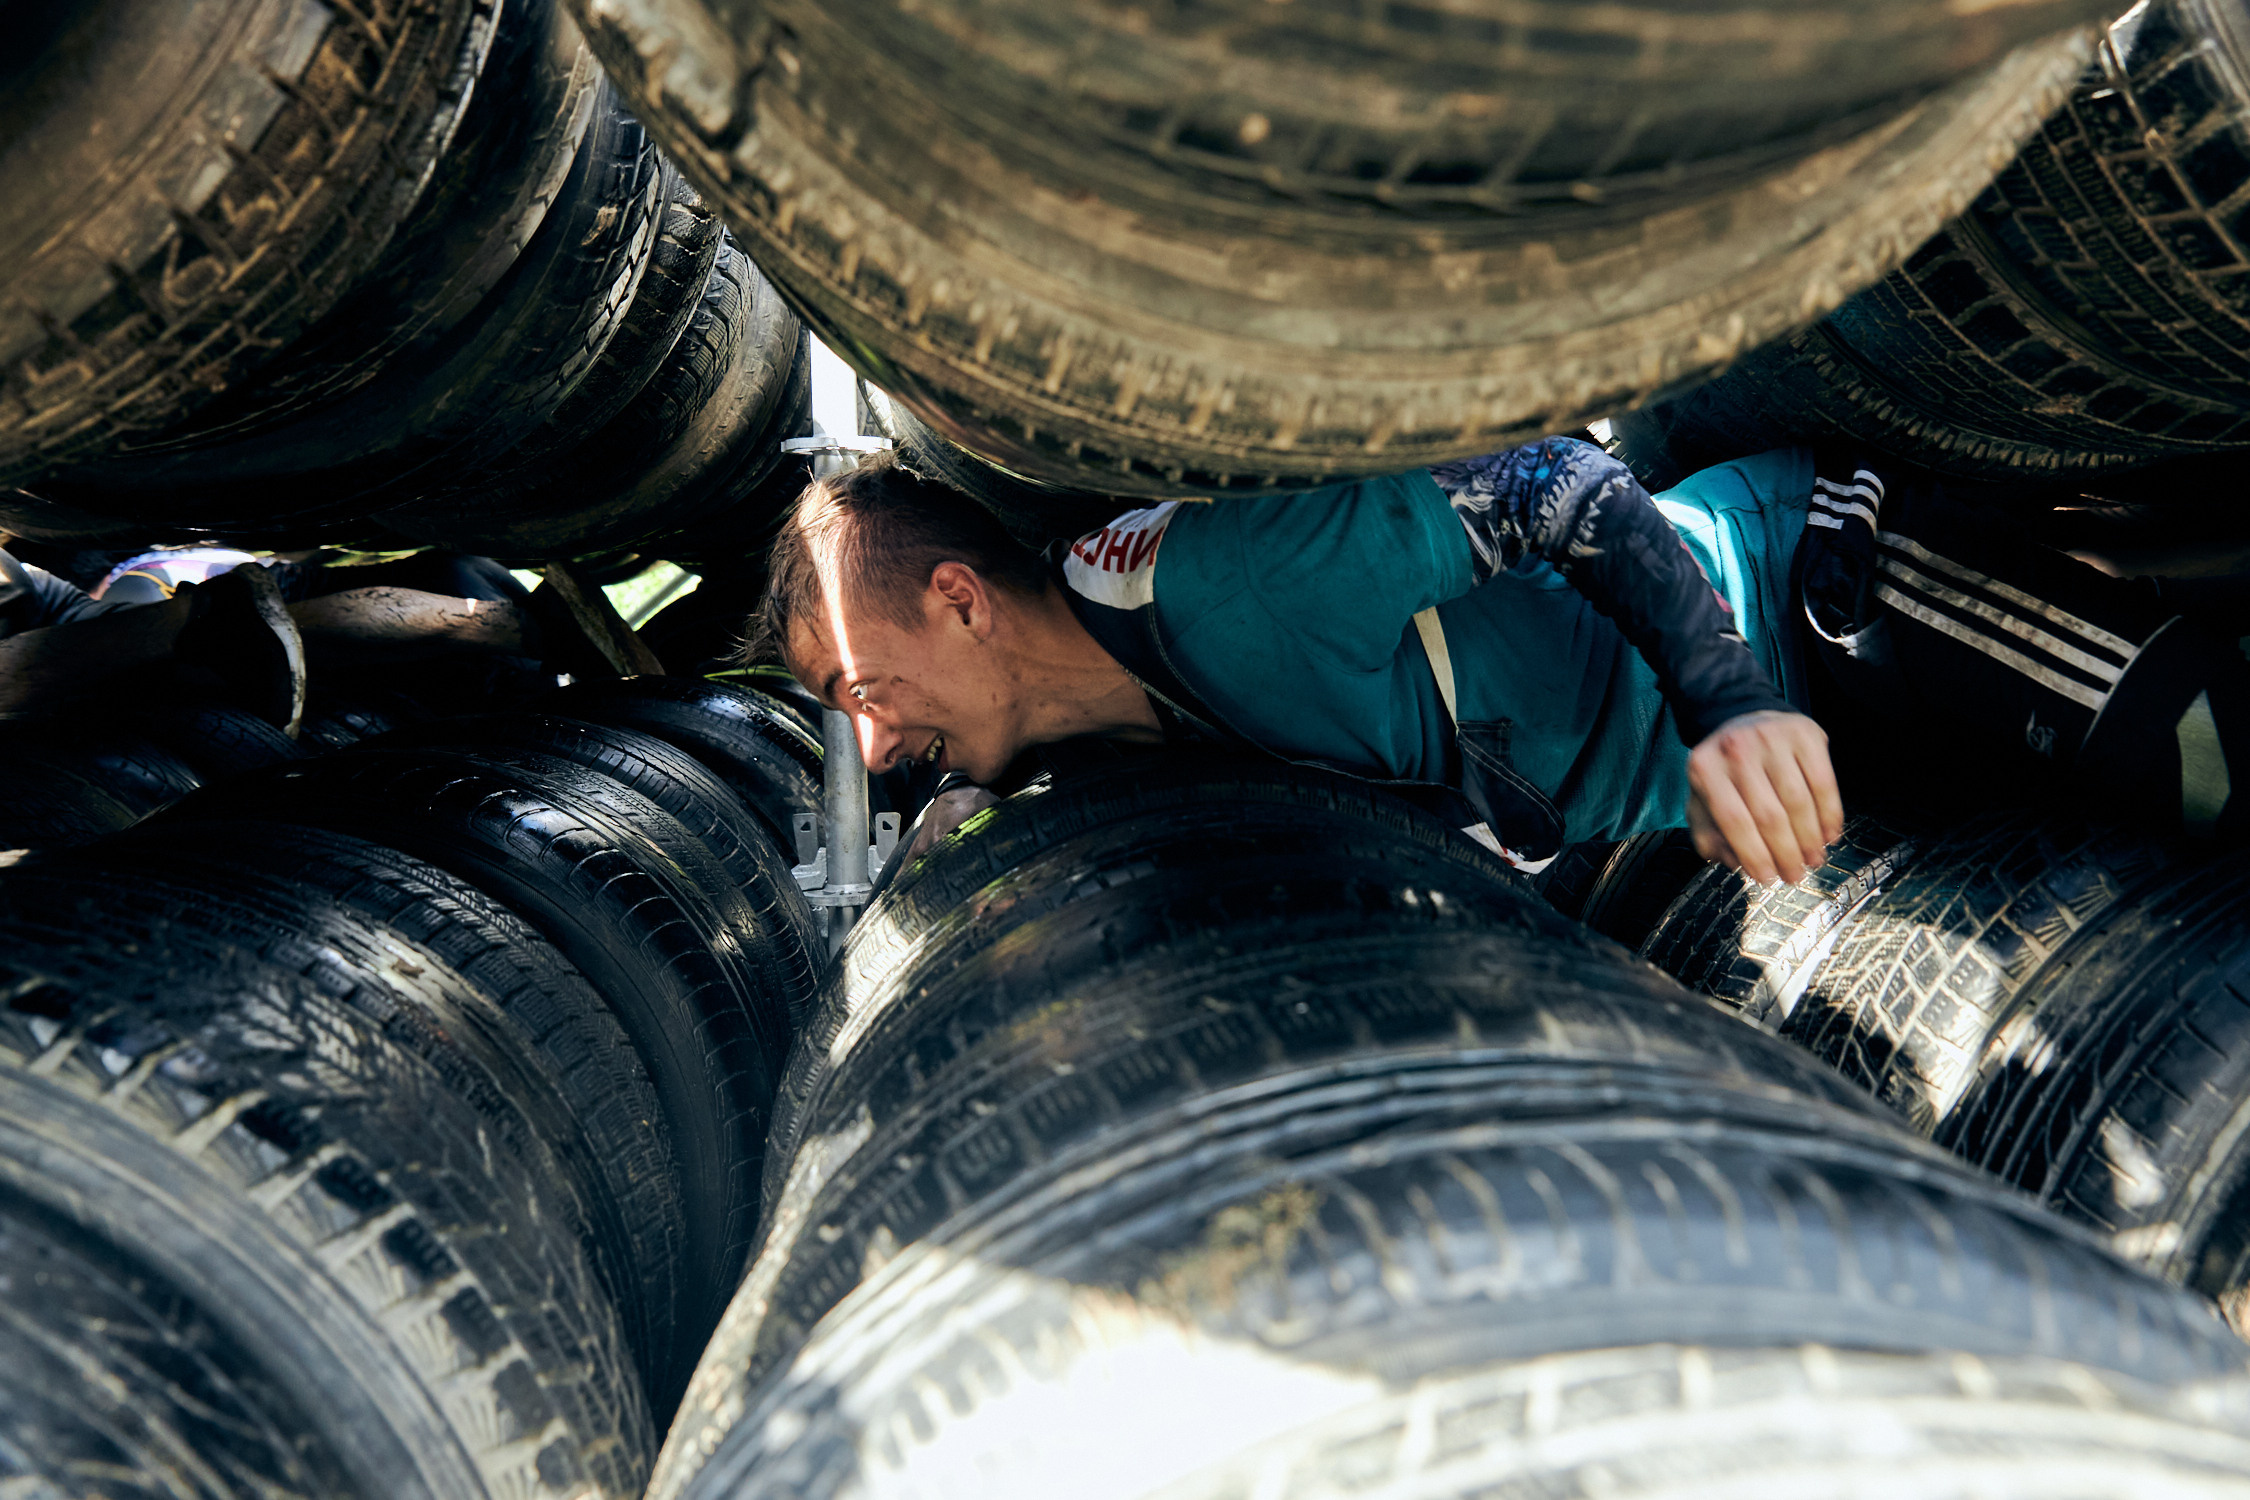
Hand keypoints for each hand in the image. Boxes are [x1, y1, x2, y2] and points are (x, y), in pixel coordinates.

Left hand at [1686, 710, 1842, 886]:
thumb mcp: (1701, 799)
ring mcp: (1772, 738)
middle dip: (1785, 854)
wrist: (1744, 718)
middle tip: (1794, 875)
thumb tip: (1734, 862)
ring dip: (1809, 839)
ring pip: (1798, 802)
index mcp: (1705, 768)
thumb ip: (1708, 834)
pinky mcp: (1804, 734)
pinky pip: (1823, 783)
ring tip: (1813, 860)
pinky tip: (1829, 835)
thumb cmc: (1724, 769)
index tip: (1767, 878)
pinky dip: (1829, 814)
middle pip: (1769, 815)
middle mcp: (1737, 749)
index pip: (1733, 821)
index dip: (1754, 855)